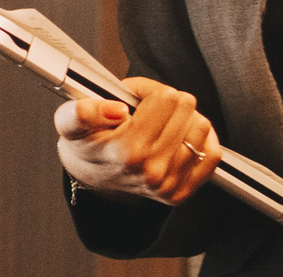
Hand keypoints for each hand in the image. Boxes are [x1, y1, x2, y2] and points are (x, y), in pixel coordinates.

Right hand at [52, 76, 220, 203]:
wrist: (91, 174)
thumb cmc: (86, 143)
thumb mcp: (70, 121)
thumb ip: (84, 111)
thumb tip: (117, 110)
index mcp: (127, 151)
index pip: (166, 98)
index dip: (150, 91)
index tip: (136, 100)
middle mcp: (150, 171)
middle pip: (187, 109)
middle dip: (168, 102)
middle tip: (149, 112)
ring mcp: (167, 184)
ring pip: (201, 128)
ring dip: (185, 119)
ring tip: (163, 125)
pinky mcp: (181, 192)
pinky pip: (212, 154)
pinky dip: (202, 140)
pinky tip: (181, 137)